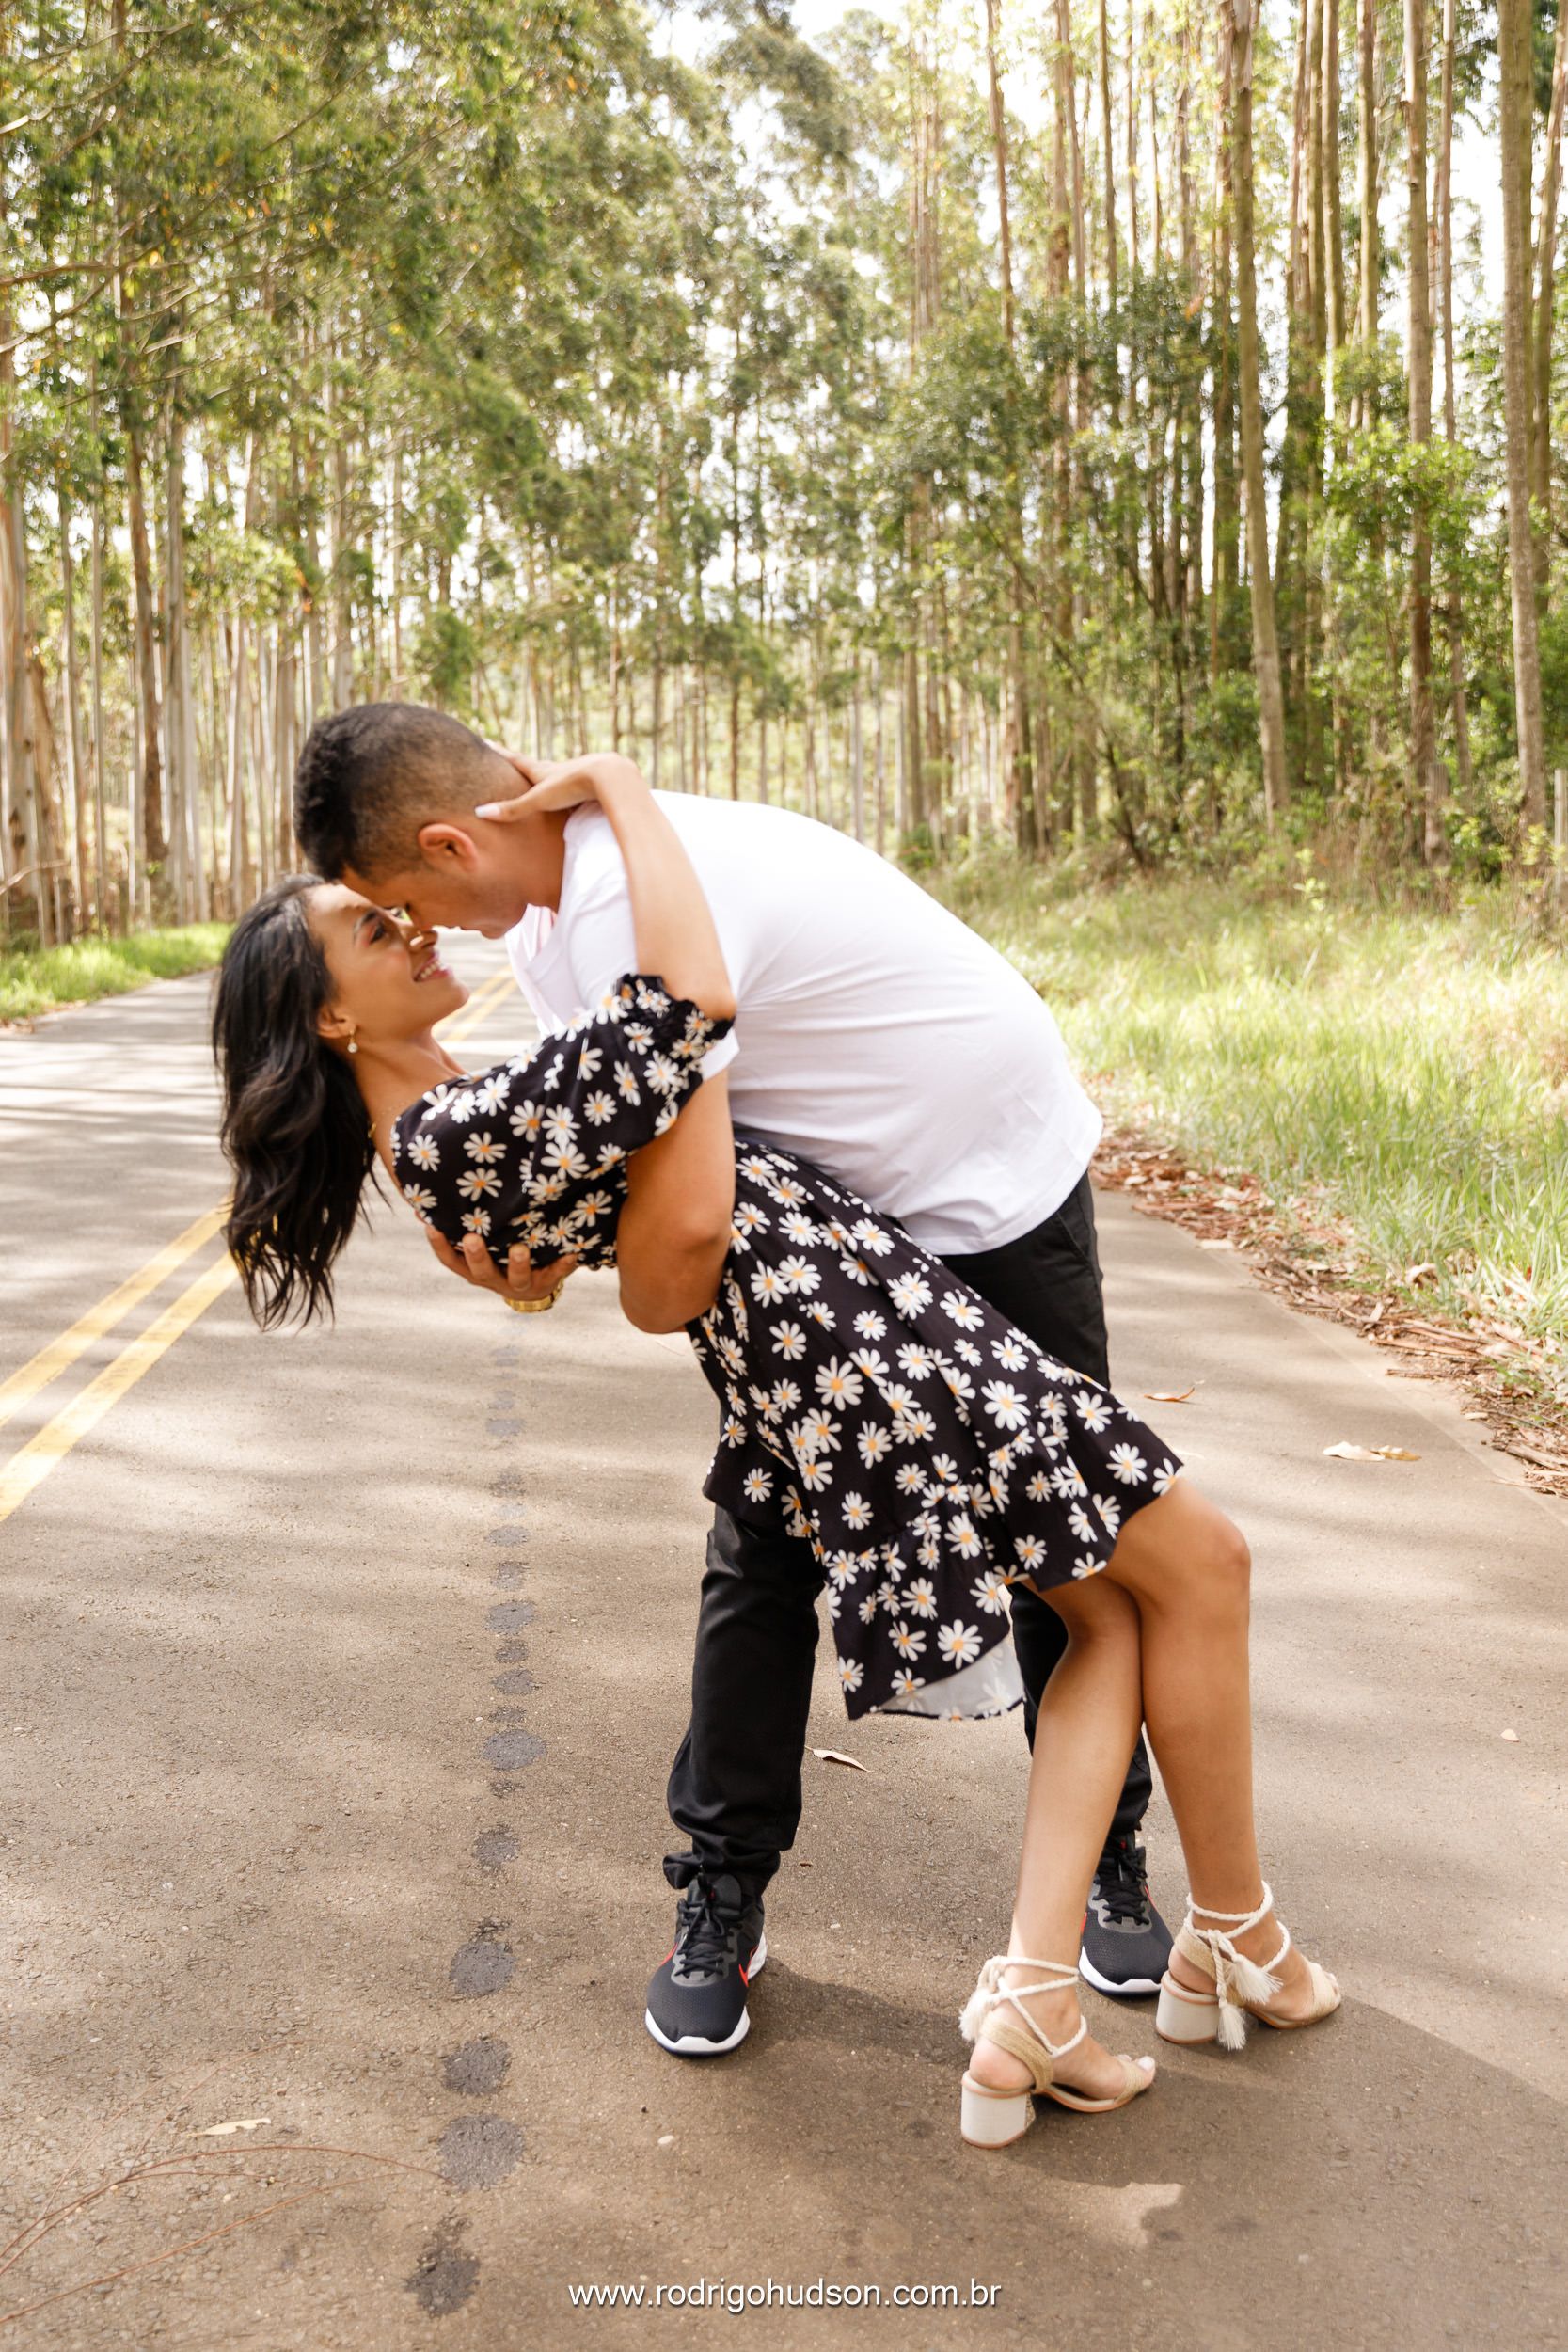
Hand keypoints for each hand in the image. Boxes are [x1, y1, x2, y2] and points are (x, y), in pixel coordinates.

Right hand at [421, 1217, 579, 1304]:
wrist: (536, 1285)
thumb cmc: (500, 1255)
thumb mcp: (480, 1242)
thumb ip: (459, 1225)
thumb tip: (423, 1205)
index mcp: (474, 1271)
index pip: (451, 1261)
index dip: (440, 1246)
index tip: (432, 1227)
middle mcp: (494, 1280)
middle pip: (481, 1272)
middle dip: (477, 1256)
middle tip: (473, 1238)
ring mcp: (521, 1284)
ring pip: (517, 1279)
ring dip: (518, 1264)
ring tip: (519, 1249)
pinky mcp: (548, 1281)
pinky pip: (557, 1274)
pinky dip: (563, 1265)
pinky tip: (570, 1253)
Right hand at [475, 749, 647, 821]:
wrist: (609, 776)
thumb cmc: (572, 786)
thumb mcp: (538, 799)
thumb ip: (513, 809)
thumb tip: (479, 813)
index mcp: (542, 771)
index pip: (516, 760)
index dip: (501, 752)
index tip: (487, 741)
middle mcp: (559, 768)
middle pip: (538, 765)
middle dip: (524, 763)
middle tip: (514, 758)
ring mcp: (578, 773)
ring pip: (561, 773)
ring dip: (551, 774)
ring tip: (546, 777)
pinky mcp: (595, 782)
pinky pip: (581, 784)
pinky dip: (575, 787)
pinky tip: (580, 792)